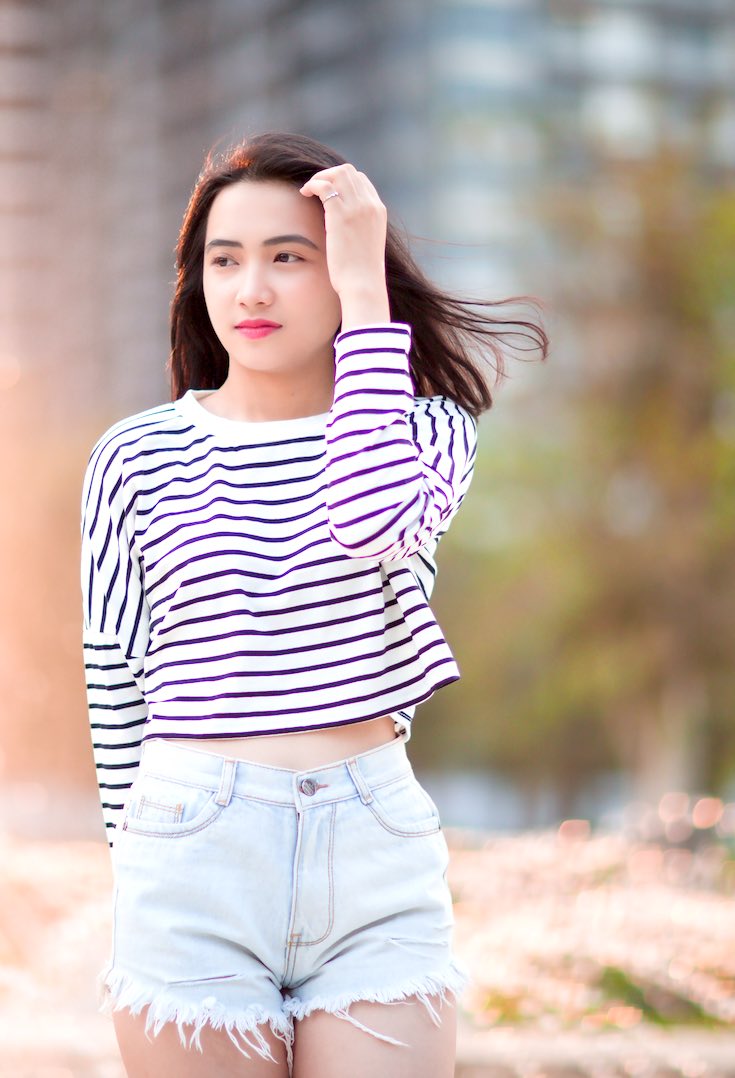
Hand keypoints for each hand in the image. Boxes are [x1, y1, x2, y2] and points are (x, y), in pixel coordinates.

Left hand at [299, 163, 387, 301]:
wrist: (363, 283)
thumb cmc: (362, 272)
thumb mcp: (366, 243)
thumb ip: (360, 228)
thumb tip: (345, 226)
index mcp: (378, 210)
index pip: (361, 180)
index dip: (342, 181)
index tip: (329, 192)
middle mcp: (370, 204)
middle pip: (348, 172)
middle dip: (329, 175)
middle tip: (315, 189)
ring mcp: (356, 207)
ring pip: (337, 173)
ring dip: (320, 177)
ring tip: (308, 190)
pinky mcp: (340, 214)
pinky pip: (324, 186)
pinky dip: (312, 184)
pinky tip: (304, 193)